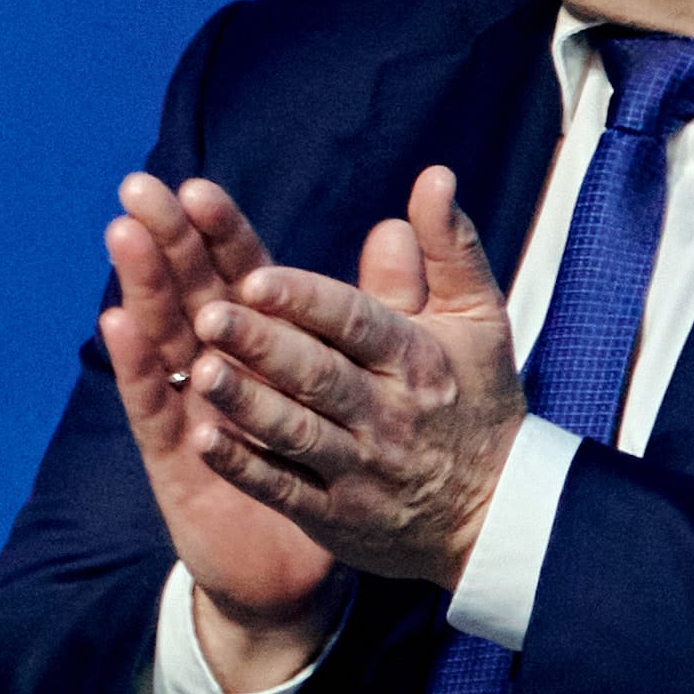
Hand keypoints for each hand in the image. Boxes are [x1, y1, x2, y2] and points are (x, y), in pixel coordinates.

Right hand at [104, 172, 346, 684]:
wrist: (294, 573)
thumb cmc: (325, 471)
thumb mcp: (367, 385)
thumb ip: (380, 306)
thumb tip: (395, 226)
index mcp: (265, 346)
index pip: (238, 274)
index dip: (220, 232)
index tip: (199, 187)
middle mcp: (219, 370)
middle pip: (190, 292)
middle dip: (166, 240)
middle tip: (140, 189)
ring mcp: (191, 411)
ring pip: (165, 338)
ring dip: (143, 287)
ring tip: (125, 236)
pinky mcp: (175, 459)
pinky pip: (156, 410)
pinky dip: (140, 370)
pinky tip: (119, 326)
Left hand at [185, 167, 526, 587]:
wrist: (497, 514)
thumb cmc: (476, 401)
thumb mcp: (478, 320)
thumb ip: (450, 249)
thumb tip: (434, 177)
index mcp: (416, 358)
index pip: (356, 322)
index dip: (306, 300)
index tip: (255, 276)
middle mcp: (387, 413)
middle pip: (318, 375)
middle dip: (263, 345)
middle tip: (206, 315)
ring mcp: (360, 468)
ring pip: (296, 432)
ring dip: (246, 404)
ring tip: (197, 372)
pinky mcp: (336, 516)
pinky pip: (286, 490)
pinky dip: (246, 468)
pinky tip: (202, 440)